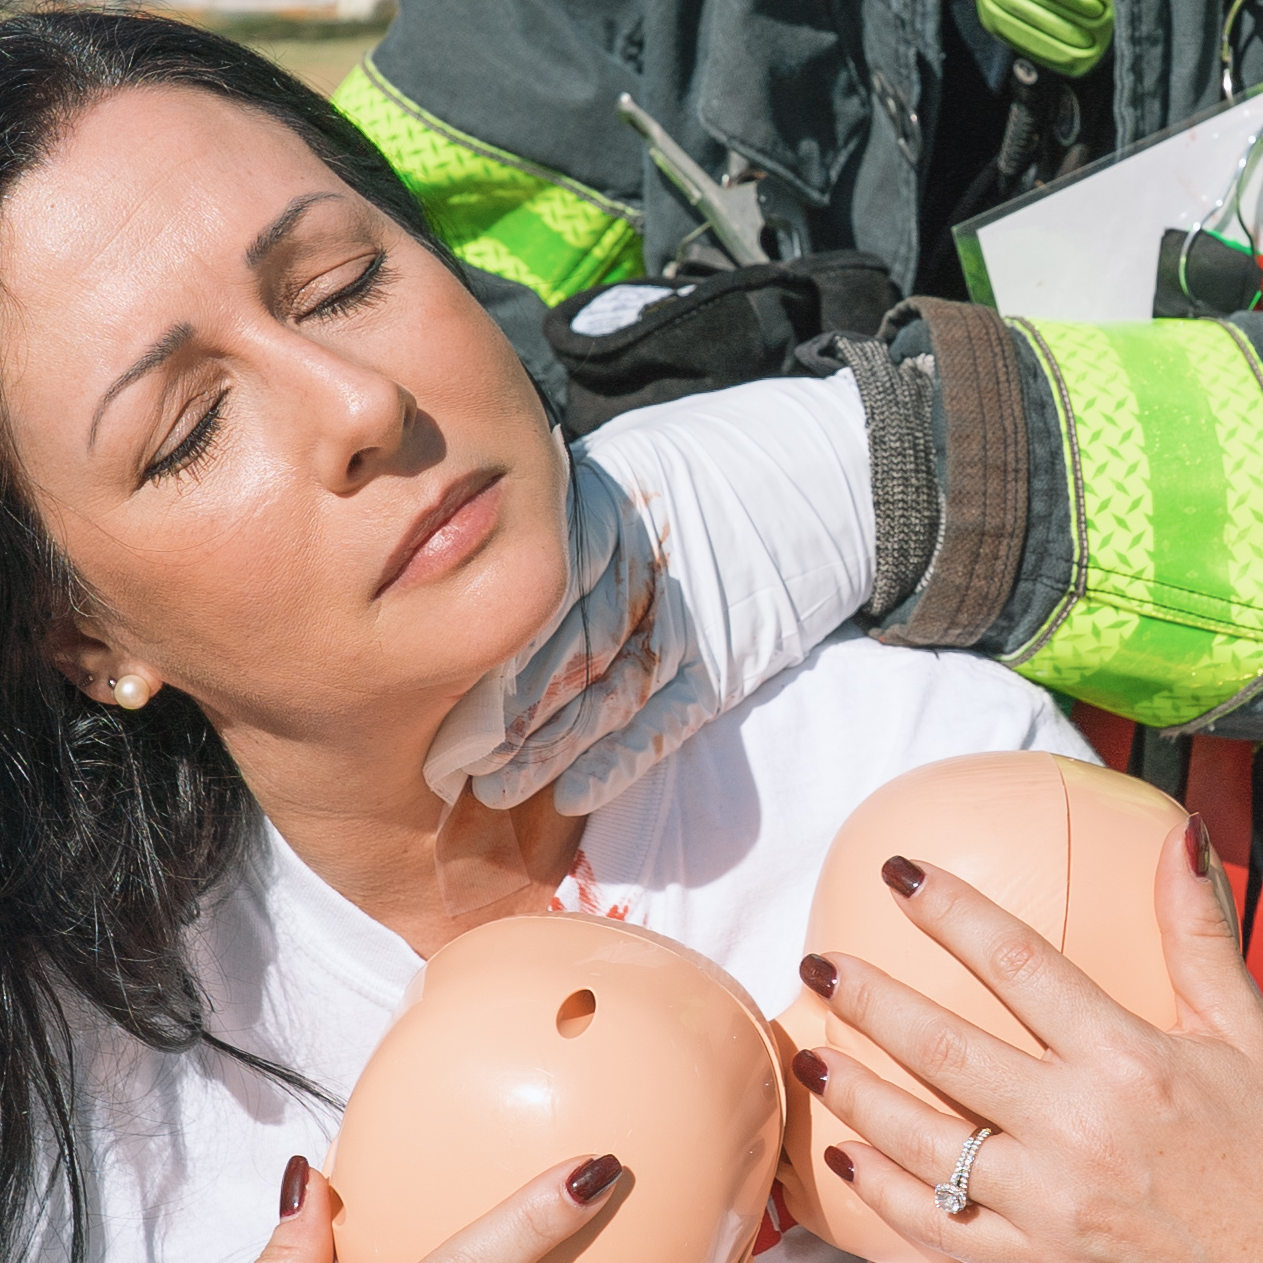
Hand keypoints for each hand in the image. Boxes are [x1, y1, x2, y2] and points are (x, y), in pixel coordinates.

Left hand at [427, 374, 875, 811]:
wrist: (834, 469)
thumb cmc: (714, 467)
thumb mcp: (628, 469)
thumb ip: (563, 522)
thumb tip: (476, 575)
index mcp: (603, 510)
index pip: (528, 599)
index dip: (479, 661)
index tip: (428, 703)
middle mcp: (642, 563)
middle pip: (556, 653)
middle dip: (497, 717)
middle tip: (441, 765)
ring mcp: (691, 614)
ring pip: (605, 694)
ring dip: (547, 751)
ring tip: (493, 792)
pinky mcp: (732, 655)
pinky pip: (668, 716)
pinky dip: (621, 759)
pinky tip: (573, 795)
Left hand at [791, 821, 1262, 1262]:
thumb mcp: (1247, 1031)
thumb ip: (1199, 933)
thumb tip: (1179, 834)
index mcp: (1128, 1058)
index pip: (1020, 963)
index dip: (953, 912)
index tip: (900, 875)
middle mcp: (1078, 1125)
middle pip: (946, 1048)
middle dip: (871, 999)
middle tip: (818, 961)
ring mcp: (1050, 1200)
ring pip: (924, 1138)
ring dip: (857, 1092)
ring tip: (806, 1051)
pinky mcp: (1036, 1261)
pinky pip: (939, 1221)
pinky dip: (884, 1189)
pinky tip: (843, 1156)